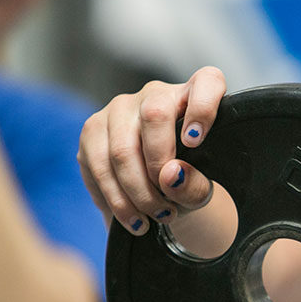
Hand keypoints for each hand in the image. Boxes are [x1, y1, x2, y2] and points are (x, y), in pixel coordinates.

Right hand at [77, 66, 225, 234]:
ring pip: (121, 149)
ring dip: (136, 194)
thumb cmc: (187, 180)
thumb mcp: (200, 189)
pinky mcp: (92, 129)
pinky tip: (132, 218)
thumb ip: (194, 185)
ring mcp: (120, 108)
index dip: (203, 108)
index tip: (195, 142)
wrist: (156, 189)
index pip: (208, 83)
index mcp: (195, 96)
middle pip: (155, 115)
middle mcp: (156, 93)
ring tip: (153, 217)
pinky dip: (115, 200)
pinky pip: (97, 165)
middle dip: (159, 167)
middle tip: (168, 204)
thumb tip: (169, 176)